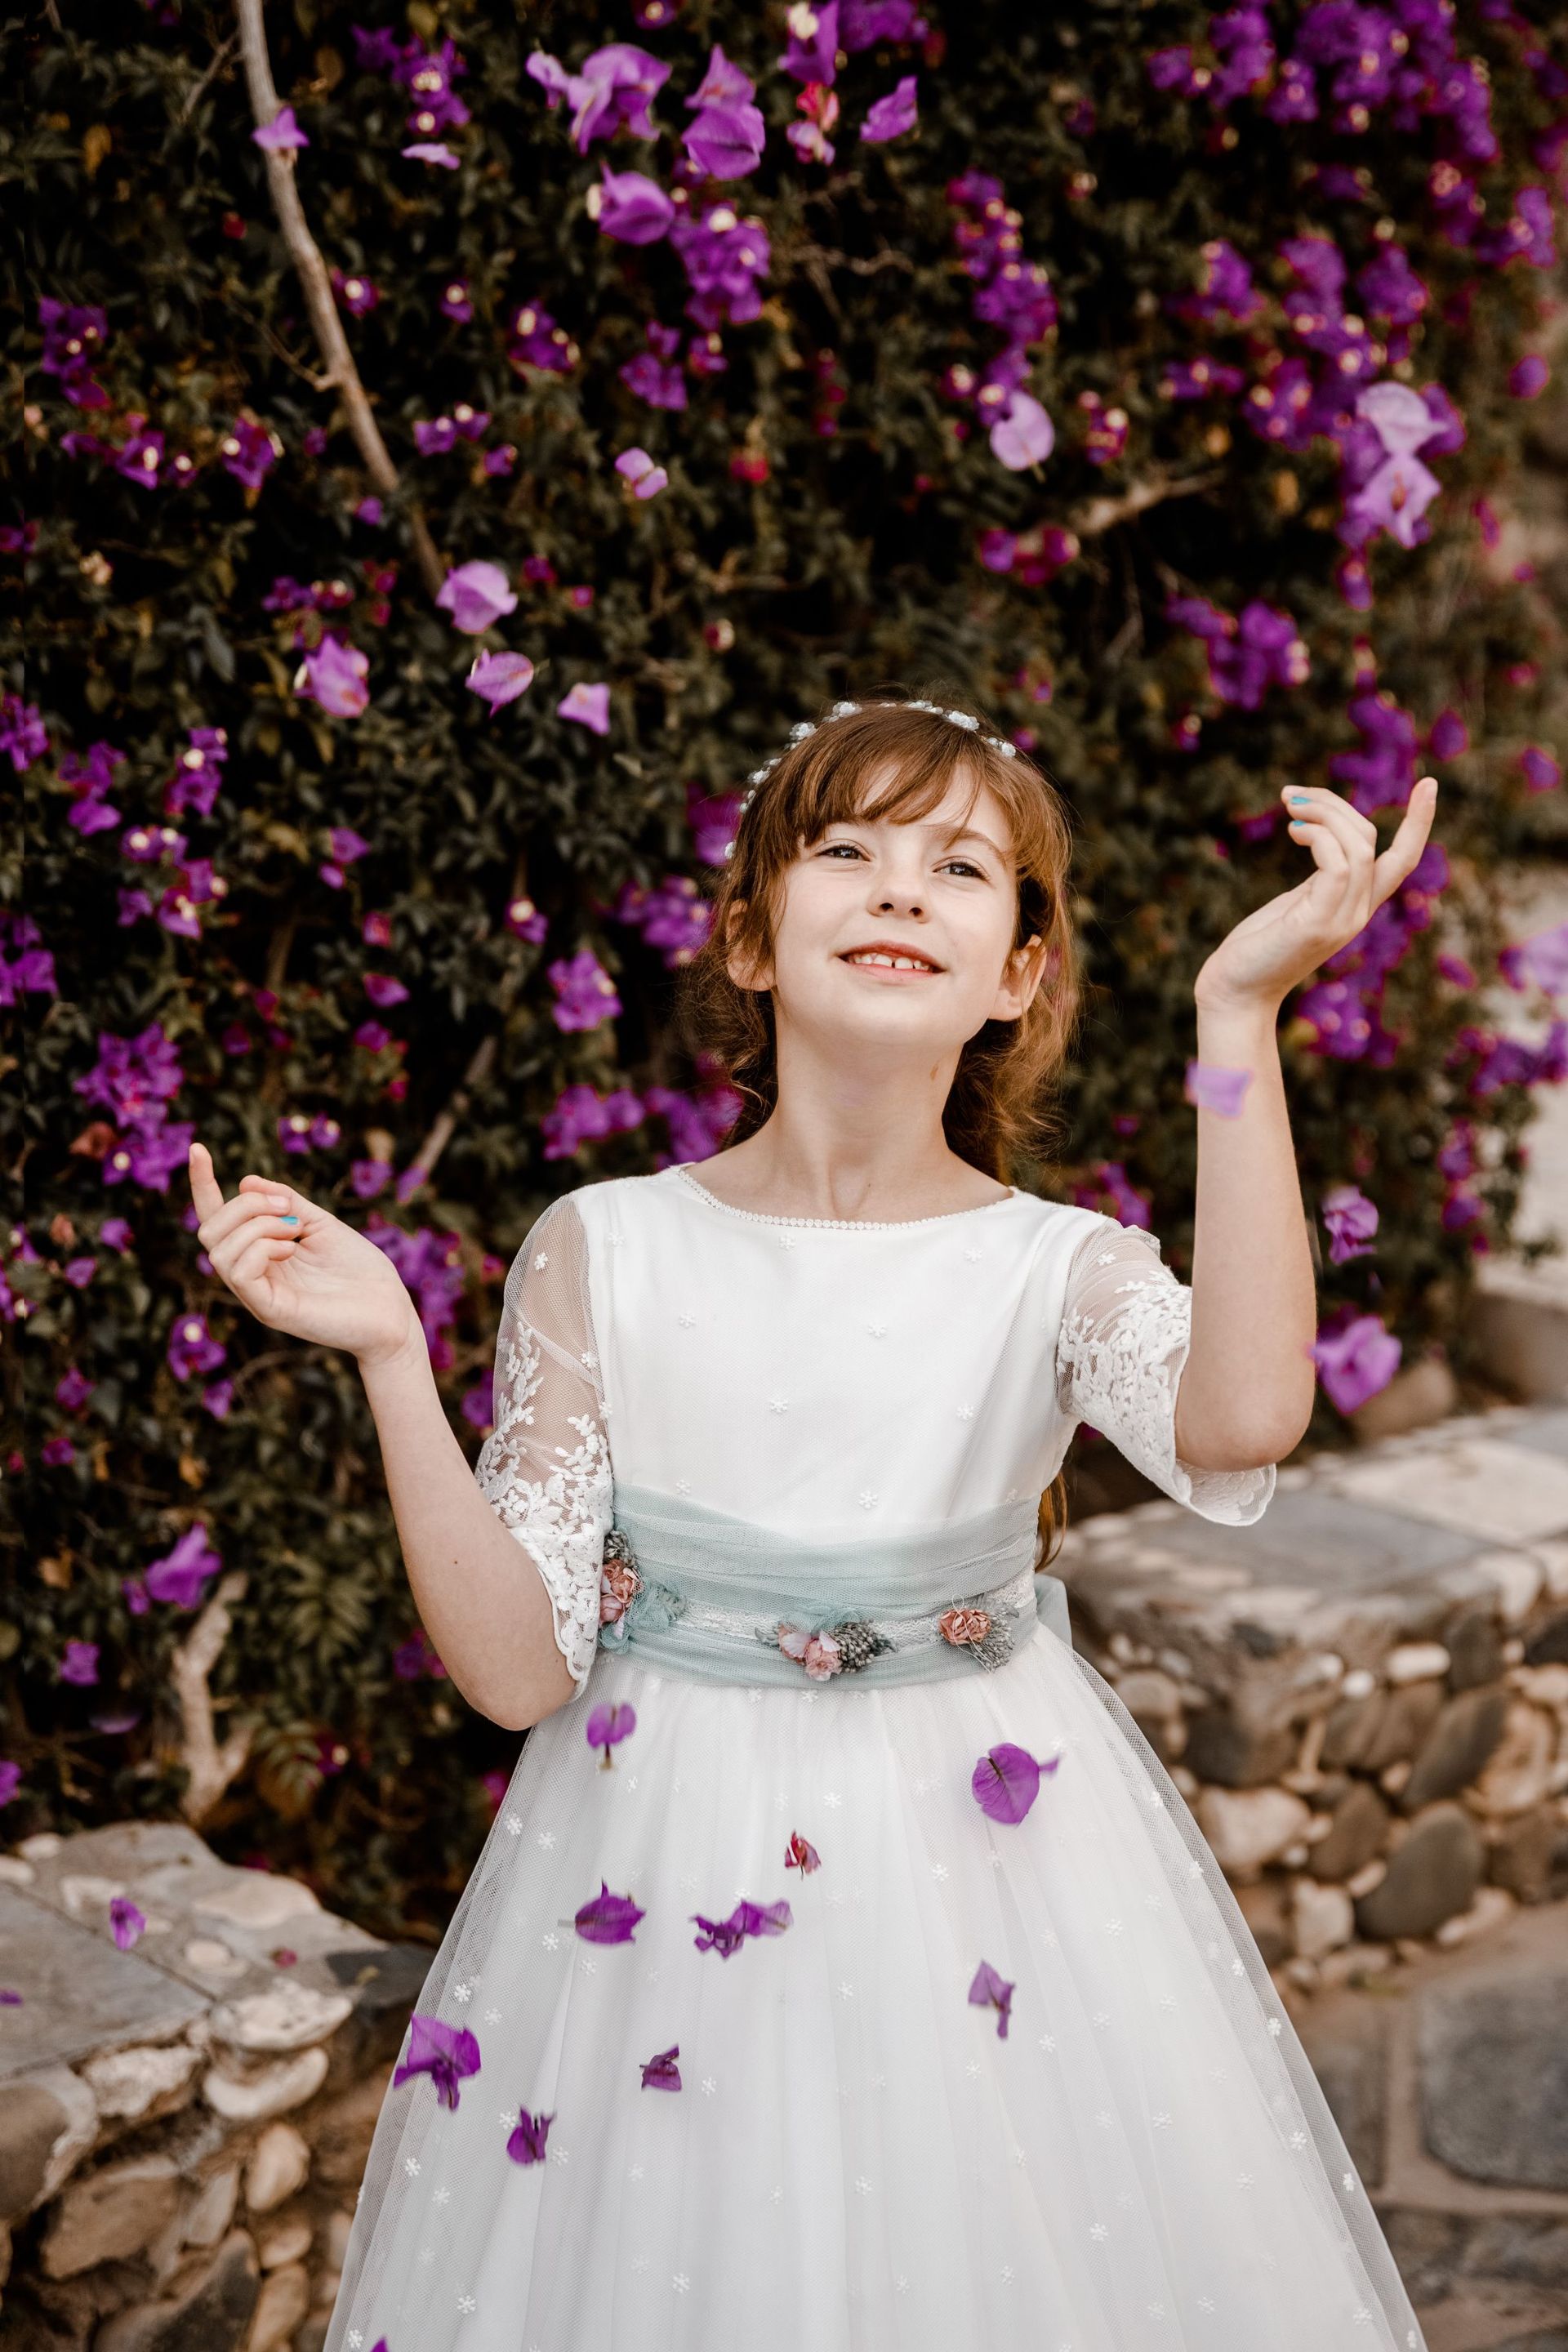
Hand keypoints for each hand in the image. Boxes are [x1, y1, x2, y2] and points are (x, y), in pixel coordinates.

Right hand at [187, 1140, 422, 1365]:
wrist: (391, 1310)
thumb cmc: (359, 1269)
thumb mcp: (320, 1223)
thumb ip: (286, 1202)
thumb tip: (244, 1181)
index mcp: (259, 1253)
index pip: (217, 1219)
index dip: (202, 1184)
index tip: (197, 1147)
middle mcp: (251, 1274)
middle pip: (211, 1230)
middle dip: (245, 1205)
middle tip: (290, 1208)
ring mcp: (257, 1295)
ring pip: (219, 1249)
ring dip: (257, 1225)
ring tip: (295, 1230)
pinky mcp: (270, 1310)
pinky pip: (239, 1272)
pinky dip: (260, 1248)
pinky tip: (290, 1249)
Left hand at [1193, 776, 1438, 1013]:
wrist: (1236, 993)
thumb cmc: (1258, 948)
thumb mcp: (1296, 904)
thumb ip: (1318, 877)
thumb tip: (1316, 832)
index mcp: (1356, 906)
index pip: (1401, 861)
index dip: (1419, 823)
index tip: (1429, 783)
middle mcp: (1357, 913)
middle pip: (1370, 840)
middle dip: (1334, 805)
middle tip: (1291, 796)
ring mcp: (1342, 920)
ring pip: (1359, 847)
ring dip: (1324, 814)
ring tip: (1289, 809)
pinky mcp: (1318, 923)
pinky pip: (1338, 865)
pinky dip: (1319, 838)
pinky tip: (1293, 831)